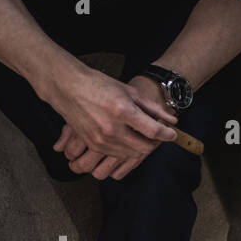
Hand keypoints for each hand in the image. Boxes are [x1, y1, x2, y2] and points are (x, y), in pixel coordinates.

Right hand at [44, 67, 176, 172]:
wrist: (68, 88)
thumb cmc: (100, 85)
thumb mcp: (129, 92)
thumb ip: (152, 108)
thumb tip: (173, 121)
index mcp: (123, 111)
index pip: (153, 131)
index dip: (167, 135)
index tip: (172, 134)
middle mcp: (112, 128)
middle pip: (144, 147)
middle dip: (155, 143)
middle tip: (157, 135)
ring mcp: (101, 139)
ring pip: (132, 154)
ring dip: (141, 147)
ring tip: (143, 136)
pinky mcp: (94, 144)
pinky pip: (118, 154)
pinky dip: (127, 149)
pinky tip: (128, 138)